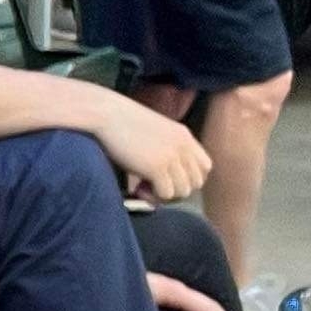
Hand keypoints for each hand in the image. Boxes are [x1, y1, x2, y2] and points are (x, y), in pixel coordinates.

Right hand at [90, 96, 210, 203]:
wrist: (105, 113)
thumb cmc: (120, 122)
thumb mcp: (153, 132)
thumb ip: (165, 150)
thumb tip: (162, 179)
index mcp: (184, 135)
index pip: (205, 167)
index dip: (188, 178)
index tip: (168, 179)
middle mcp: (183, 146)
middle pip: (196, 182)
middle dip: (176, 190)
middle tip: (154, 186)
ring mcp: (172, 157)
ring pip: (183, 192)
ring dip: (164, 195)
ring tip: (143, 188)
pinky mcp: (157, 167)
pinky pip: (166, 194)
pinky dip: (152, 197)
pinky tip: (137, 189)